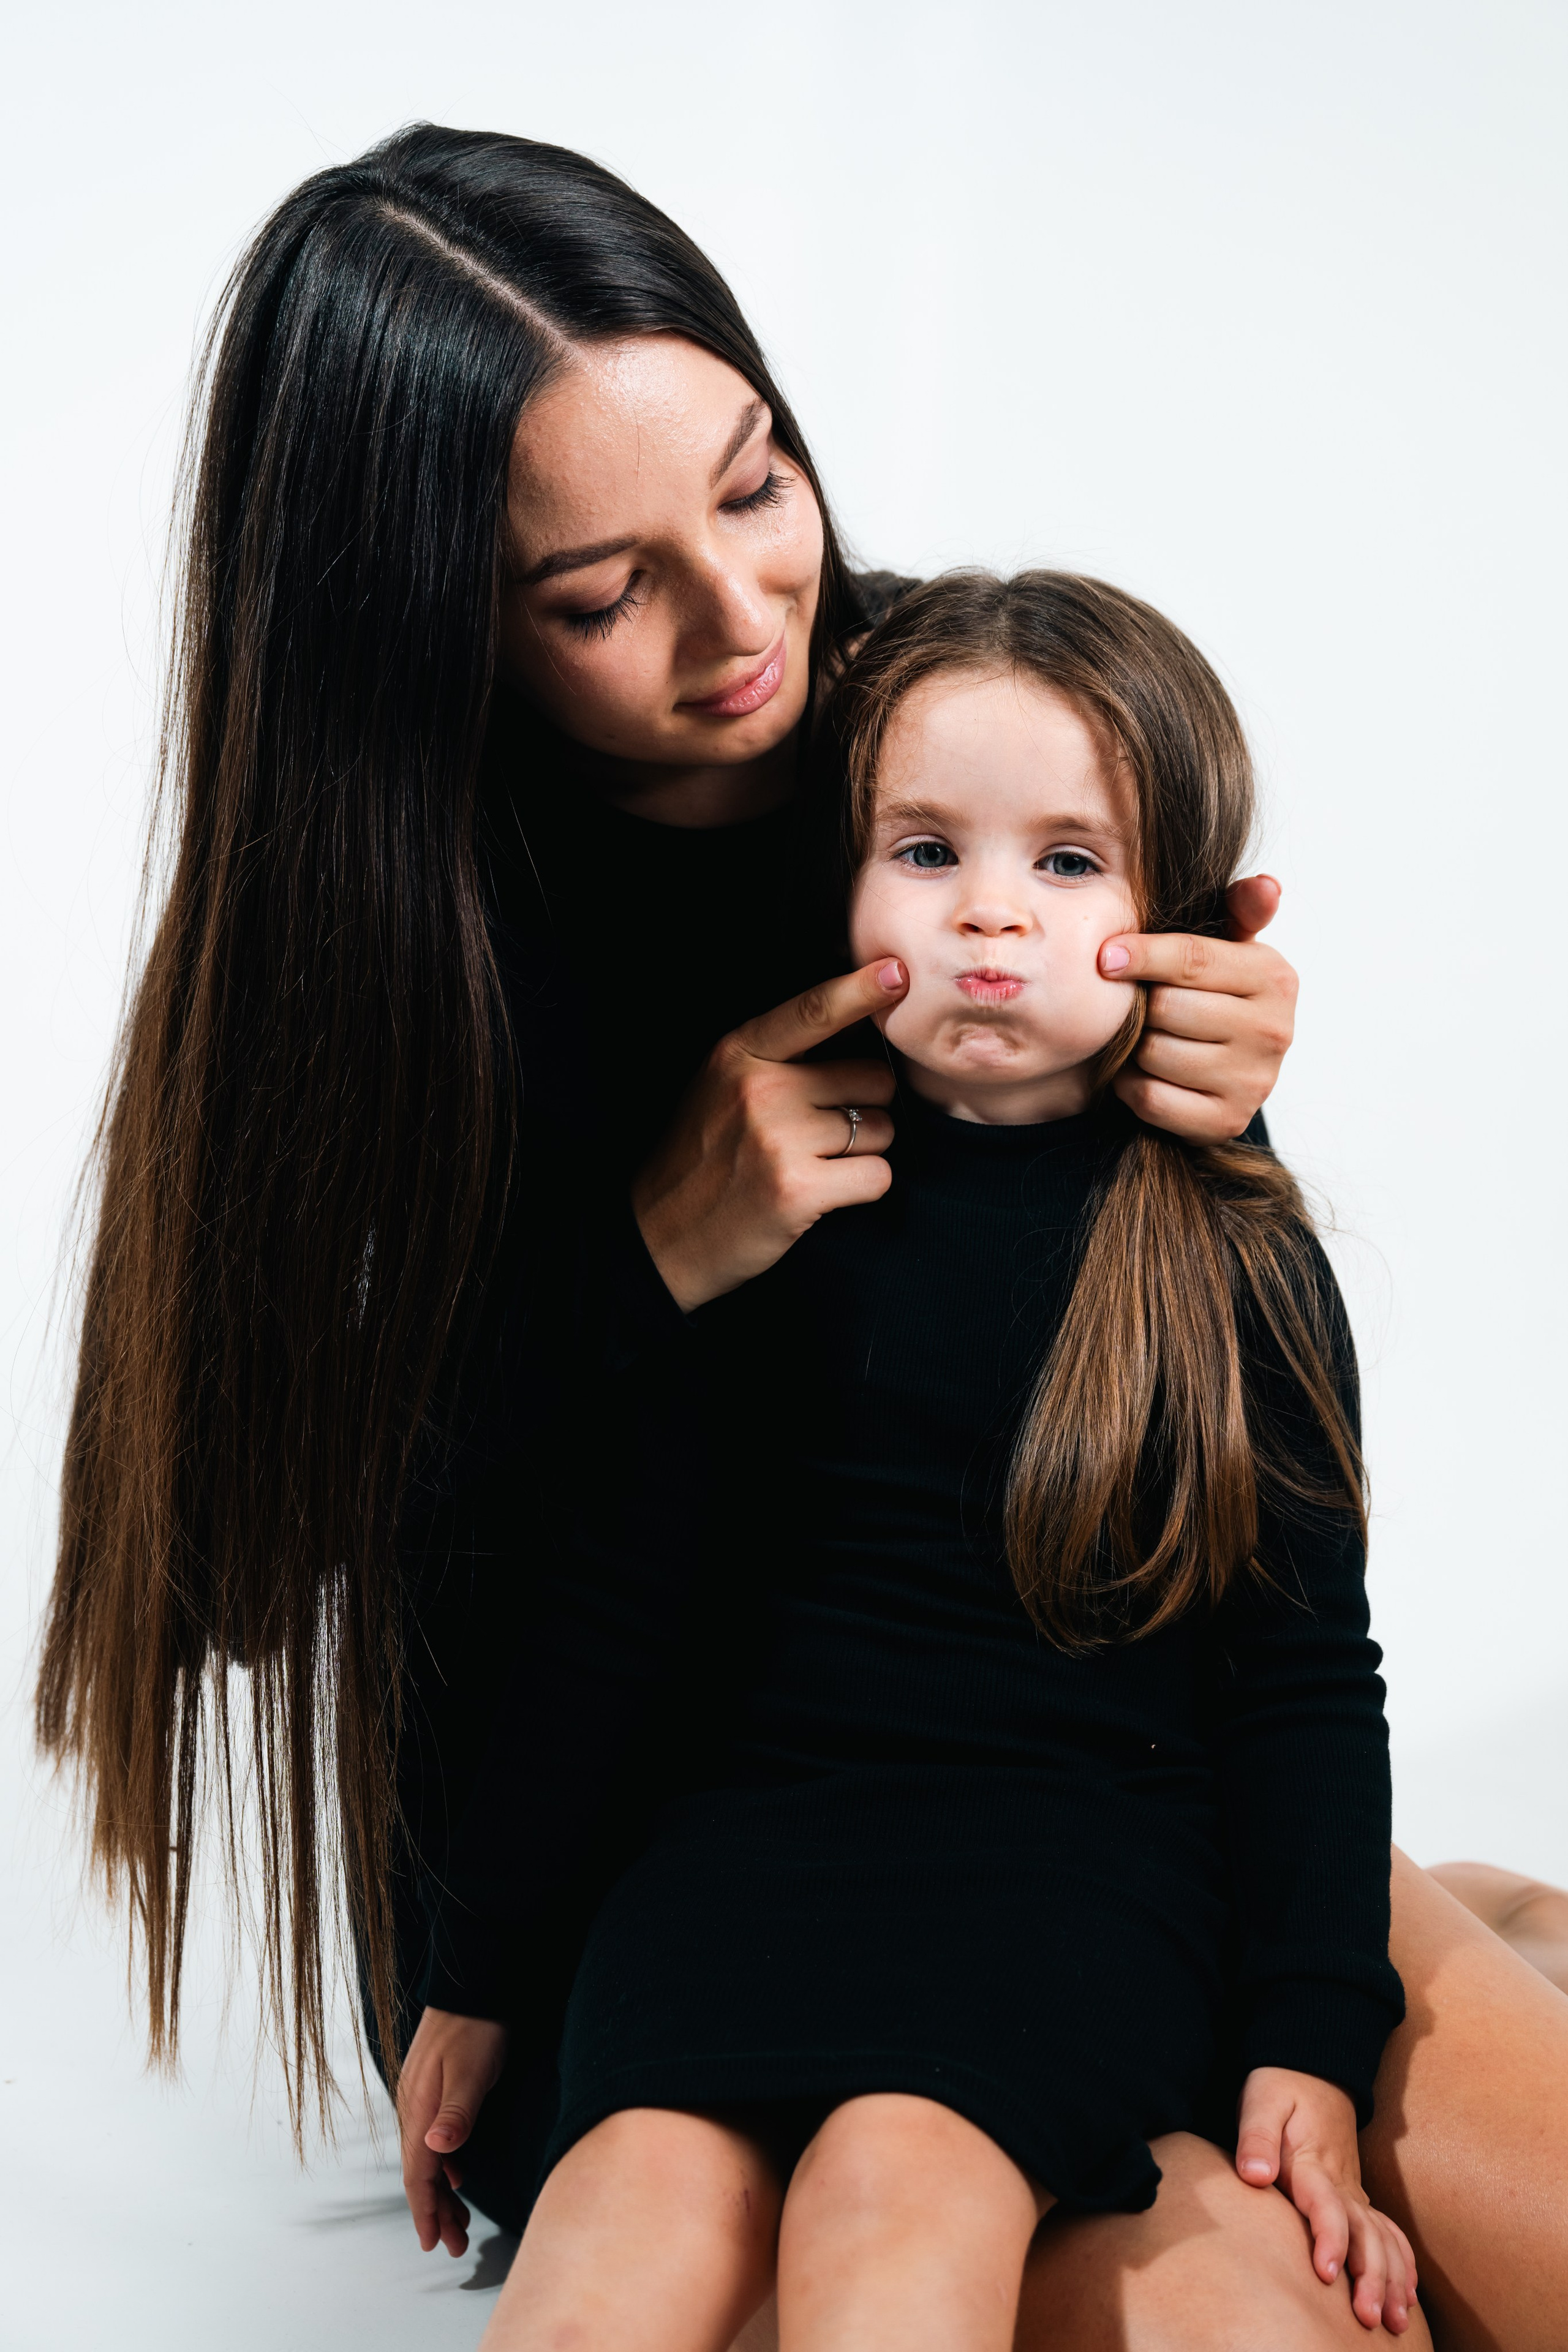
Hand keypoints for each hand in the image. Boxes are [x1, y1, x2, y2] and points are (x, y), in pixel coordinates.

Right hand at [397, 2005, 508, 2256]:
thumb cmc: (476, 2027)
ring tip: (459, 2222)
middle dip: (436, 2211)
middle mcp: (415, 2107)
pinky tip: (459, 2177)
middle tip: (454, 2245)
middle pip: (422, 2172)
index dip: (425, 2210)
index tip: (433, 2243)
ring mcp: (423, 2098)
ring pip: (429, 2159)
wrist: (475, 1984)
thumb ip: (456, 2113)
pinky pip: (436, 2141)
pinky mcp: (436, 2090)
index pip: (418, 2173)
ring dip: (443, 2192)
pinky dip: (447, 2166)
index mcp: (419, 2108)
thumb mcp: (471, 2072)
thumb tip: (435, 2152)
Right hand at [633, 958, 908, 1312]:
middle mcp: (759, 1089)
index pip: (813, 1010)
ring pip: (881, 1129)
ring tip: (814, 1165)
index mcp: (739, 1054)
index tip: (896, 972)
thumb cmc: (703, 1159)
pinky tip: (823, 1194)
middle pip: (871, 1077)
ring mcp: (778, 1139)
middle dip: (864, 1106)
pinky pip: (877, 1175)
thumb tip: (857, 1027)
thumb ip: (778, 1056)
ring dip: (864, 1151)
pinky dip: (863, 1187)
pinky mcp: (798, 1189)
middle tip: (819, 1134)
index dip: (860, 990)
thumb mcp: (721, 1086)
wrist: (660, 1238)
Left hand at [1099, 875, 1296, 1140]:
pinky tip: (1141, 1072)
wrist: (1230, 1070)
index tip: (1104, 957)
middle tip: (1139, 1006)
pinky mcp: (1227, 1121)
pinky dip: (1132, 1086)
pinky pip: (1151, 1097)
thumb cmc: (1217, 993)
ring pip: (1155, 1053)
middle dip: (1142, 1005)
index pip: (1193, 960)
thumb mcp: (1230, 947)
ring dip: (1134, 1046)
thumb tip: (1267, 885)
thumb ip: (1238, 910)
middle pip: (1168, 1008)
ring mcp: (1254, 1080)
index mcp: (1274, 977)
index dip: (1141, 955)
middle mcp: (1273, 1030)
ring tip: (1143, 1037)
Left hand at [1236, 2066, 1418, 2332]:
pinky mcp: (1357, 2197)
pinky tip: (1407, 2296)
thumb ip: (1256, 2138)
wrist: (1314, 2069)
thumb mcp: (1260, 2101)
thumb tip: (1254, 2176)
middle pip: (1364, 2233)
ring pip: (1382, 2239)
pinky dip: (1403, 2264)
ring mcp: (1355, 2191)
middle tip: (1369, 2317)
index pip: (1326, 2206)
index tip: (1326, 2272)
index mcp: (1313, 2163)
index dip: (1329, 2239)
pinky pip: (1389, 2233)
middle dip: (1371, 2277)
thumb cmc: (1281, 2087)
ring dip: (1392, 2280)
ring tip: (1395, 2321)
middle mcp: (1341, 2183)